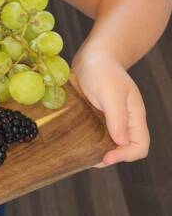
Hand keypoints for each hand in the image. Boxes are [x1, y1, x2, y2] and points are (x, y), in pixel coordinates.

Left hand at [71, 51, 149, 166]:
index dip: (125, 156)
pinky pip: (96, 135)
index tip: (105, 157)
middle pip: (124, 150)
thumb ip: (117, 117)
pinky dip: (88, 141)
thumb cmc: (102, 71)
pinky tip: (75, 142)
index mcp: (134, 117)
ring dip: (96, 151)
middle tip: (88, 158)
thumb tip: (121, 142)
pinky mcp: (96, 117)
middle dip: (108, 157)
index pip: (139, 147)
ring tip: (80, 152)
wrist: (91, 57)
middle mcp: (124, 122)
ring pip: (109, 145)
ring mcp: (110, 120)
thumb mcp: (110, 93)